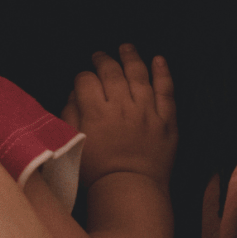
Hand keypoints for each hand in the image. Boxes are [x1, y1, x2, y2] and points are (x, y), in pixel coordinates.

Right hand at [61, 45, 175, 186]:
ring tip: (126, 47)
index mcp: (95, 112)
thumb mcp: (72, 143)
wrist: (131, 190)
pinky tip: (159, 60)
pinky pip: (167, 91)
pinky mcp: (166, 120)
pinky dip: (163, 73)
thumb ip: (70, 115)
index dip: (82, 76)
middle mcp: (122, 106)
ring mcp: (147, 111)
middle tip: (100, 55)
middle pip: (111, 72)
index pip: (86, 80)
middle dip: (103, 60)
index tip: (83, 79)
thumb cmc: (96, 172)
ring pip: (139, 75)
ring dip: (132, 58)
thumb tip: (74, 94)